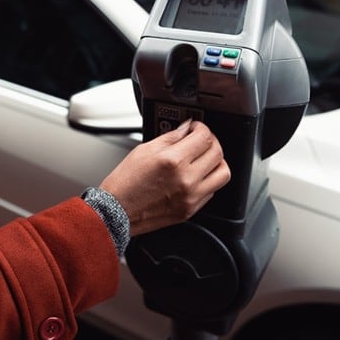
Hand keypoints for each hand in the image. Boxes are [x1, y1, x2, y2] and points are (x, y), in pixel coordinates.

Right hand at [100, 120, 229, 235]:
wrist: (117, 211)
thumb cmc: (125, 183)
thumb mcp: (144, 150)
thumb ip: (170, 137)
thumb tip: (186, 128)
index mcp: (173, 161)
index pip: (204, 137)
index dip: (202, 128)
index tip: (196, 128)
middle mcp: (186, 180)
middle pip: (218, 153)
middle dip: (211, 142)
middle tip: (200, 140)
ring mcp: (191, 197)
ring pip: (222, 174)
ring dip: (216, 162)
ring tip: (204, 158)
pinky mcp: (191, 210)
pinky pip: (212, 190)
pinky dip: (207, 180)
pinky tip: (195, 176)